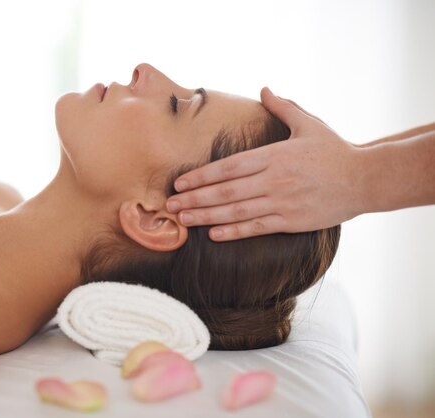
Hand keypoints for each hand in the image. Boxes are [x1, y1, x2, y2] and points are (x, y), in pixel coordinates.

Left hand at [166, 87, 363, 240]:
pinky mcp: (292, 220)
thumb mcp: (309, 123)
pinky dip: (233, 231)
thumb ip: (283, 107)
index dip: (201, 176)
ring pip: (236, 211)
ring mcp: (282, 201)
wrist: (366, 179)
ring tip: (182, 220)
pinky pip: (257, 227)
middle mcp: (274, 179)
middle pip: (225, 191)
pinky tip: (212, 234)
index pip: (228, 167)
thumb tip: (264, 88)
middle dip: (194, 198)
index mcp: (274, 155)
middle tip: (170, 205)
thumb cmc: (335, 151)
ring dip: (205, 216)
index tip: (179, 183)